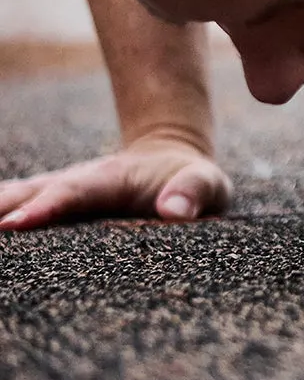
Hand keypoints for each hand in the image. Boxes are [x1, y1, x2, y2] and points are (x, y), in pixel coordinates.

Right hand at [0, 135, 230, 230]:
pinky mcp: (54, 204)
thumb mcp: (207, 183)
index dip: (50, 206)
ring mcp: (63, 191)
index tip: (17, 222)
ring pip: (22, 196)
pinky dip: (0, 210)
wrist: (171, 157)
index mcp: (113, 179)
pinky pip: (20, 204)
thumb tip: (175, 211)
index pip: (79, 192)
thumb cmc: (190, 179)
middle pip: (38, 192)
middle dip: (8, 208)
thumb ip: (194, 192)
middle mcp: (80, 182)